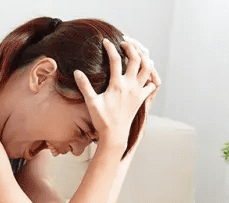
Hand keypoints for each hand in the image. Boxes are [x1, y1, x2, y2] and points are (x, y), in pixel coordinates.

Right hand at [73, 38, 156, 154]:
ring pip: (147, 68)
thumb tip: (76, 72)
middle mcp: (130, 86)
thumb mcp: (91, 102)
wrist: (115, 135)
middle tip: (124, 42)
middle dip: (131, 47)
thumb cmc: (102, 120)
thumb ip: (84, 86)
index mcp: (117, 85)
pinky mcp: (142, 98)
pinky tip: (145, 71)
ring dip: (144, 57)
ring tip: (137, 51)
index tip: (106, 41)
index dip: (110, 48)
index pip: (115, 60)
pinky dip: (151, 75)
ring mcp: (138, 91)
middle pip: (136, 58)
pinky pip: (152, 83)